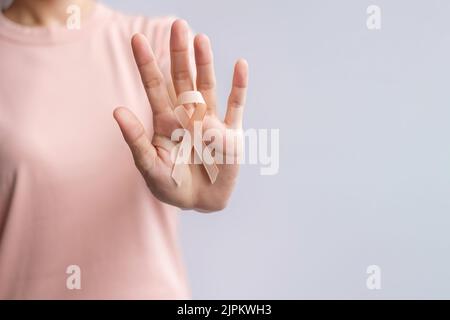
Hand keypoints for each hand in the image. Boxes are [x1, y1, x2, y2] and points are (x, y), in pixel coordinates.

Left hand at [113, 20, 248, 211]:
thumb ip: (136, 139)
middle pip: (183, 78)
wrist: (200, 203)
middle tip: (179, 25)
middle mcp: (187, 115)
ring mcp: (210, 121)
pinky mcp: (231, 134)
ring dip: (206, 64)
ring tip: (201, 39)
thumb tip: (117, 111)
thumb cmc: (170, 186)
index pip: (155, 86)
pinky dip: (239, 87)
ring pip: (208, 86)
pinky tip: (240, 65)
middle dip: (179, 54)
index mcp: (165, 121)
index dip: (147, 64)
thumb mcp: (149, 166)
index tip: (137, 39)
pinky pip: (236, 106)